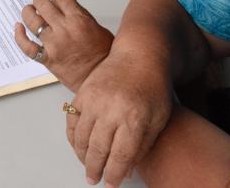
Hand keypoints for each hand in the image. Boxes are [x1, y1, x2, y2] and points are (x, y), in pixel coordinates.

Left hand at [12, 0, 113, 92]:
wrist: (102, 79)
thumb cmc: (103, 55)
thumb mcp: (98, 28)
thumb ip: (82, 13)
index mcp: (79, 20)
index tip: (55, 2)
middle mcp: (64, 30)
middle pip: (44, 5)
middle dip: (40, 2)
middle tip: (39, 3)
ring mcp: (54, 44)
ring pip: (33, 21)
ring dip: (28, 13)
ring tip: (28, 11)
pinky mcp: (47, 58)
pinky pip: (27, 46)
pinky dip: (19, 36)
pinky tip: (18, 28)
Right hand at [65, 52, 174, 186]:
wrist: (139, 55)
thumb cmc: (153, 87)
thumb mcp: (158, 119)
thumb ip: (142, 145)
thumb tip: (126, 169)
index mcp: (133, 118)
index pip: (119, 156)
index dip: (114, 174)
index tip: (111, 183)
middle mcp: (111, 110)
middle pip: (97, 149)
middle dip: (94, 168)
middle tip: (93, 179)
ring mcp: (94, 100)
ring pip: (81, 136)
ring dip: (81, 155)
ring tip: (86, 165)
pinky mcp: (82, 92)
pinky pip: (71, 120)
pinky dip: (72, 136)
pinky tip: (78, 145)